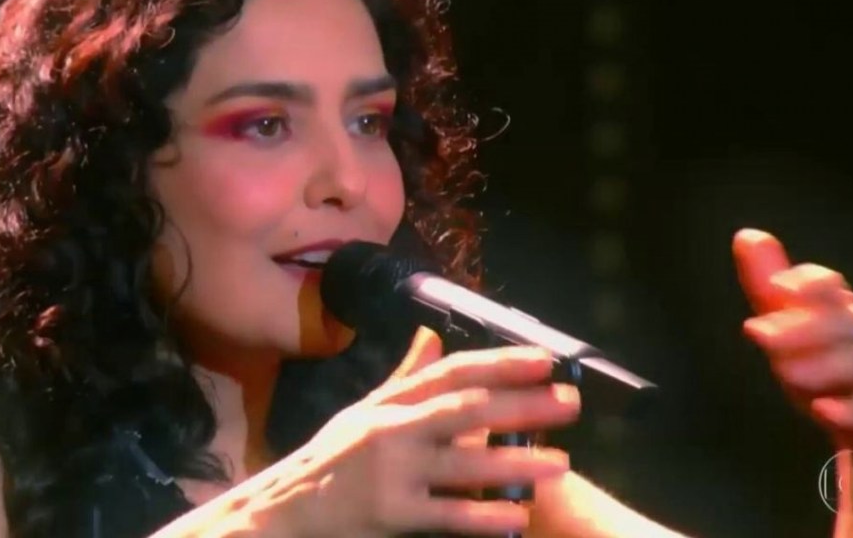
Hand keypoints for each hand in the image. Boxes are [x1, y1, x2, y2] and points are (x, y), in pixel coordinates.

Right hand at [270, 327, 578, 537]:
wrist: (283, 509)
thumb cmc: (331, 459)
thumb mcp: (363, 411)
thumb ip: (404, 376)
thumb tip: (433, 336)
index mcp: (391, 401)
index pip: (452, 372)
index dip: (500, 363)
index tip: (545, 360)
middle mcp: (392, 429)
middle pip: (466, 411)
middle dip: (521, 405)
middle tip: (569, 403)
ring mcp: (391, 472)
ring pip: (462, 464)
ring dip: (515, 463)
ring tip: (560, 462)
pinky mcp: (389, 514)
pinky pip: (445, 516)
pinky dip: (483, 516)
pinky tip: (517, 517)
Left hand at [732, 228, 852, 465]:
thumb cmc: (828, 374)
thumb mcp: (791, 330)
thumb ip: (767, 288)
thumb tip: (746, 235)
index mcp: (841, 310)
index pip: (827, 284)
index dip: (804, 282)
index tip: (775, 288)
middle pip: (840, 322)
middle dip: (799, 328)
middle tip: (758, 334)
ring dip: (821, 366)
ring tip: (785, 374)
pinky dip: (852, 409)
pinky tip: (824, 410)